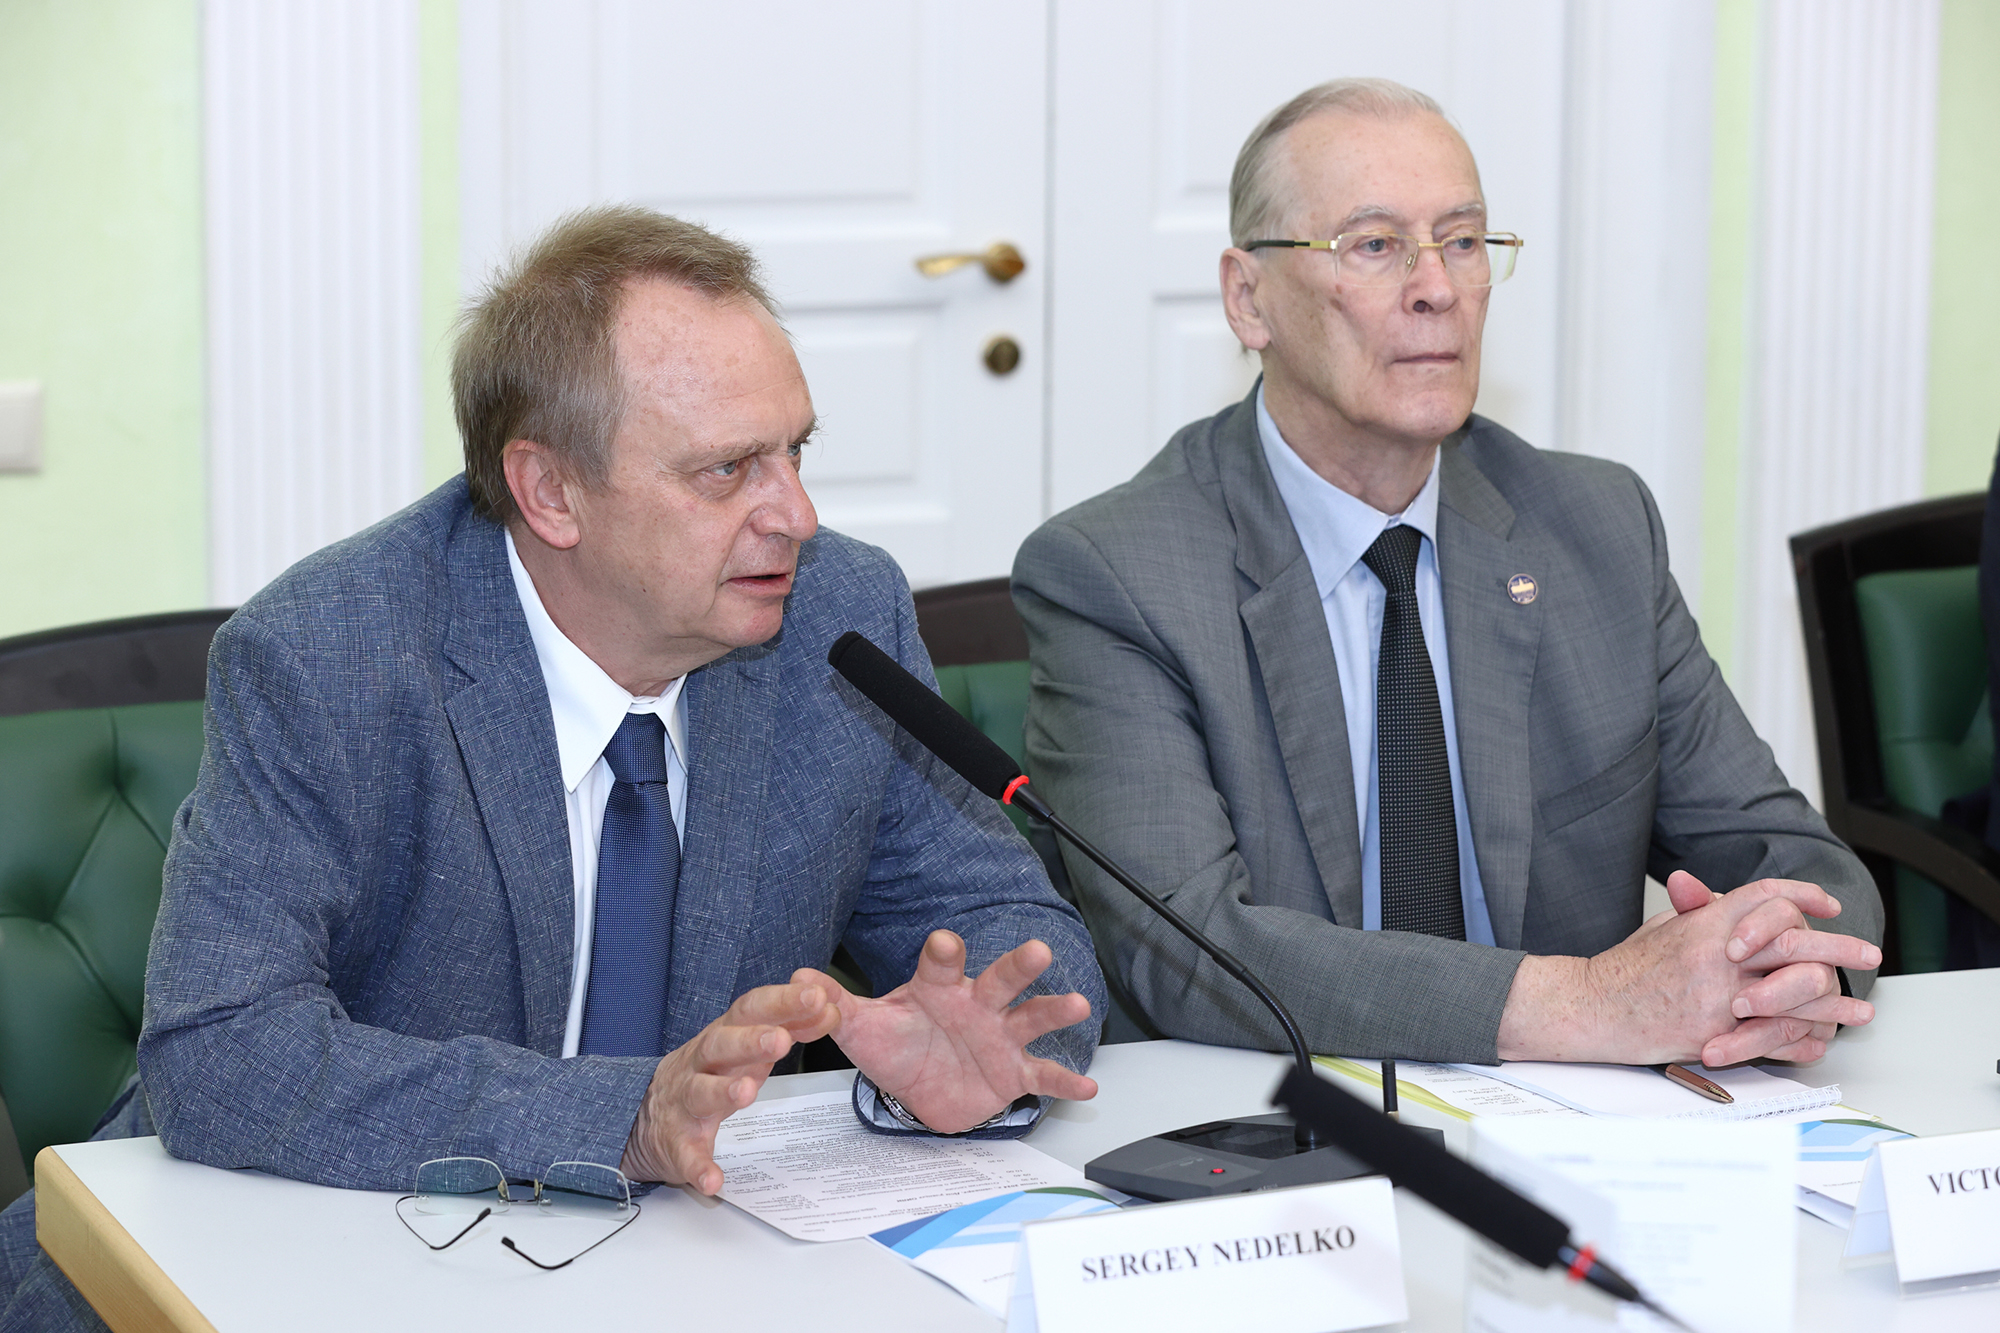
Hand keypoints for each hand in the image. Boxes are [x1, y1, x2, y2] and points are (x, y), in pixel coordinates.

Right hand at [620, 980, 840, 1193]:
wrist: (642, 1115)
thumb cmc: (709, 1072)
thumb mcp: (748, 1046)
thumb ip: (789, 1026)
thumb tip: (829, 1008)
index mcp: (723, 1036)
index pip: (750, 1009)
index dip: (781, 1001)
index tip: (817, 997)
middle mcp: (701, 1063)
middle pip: (720, 1045)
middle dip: (750, 1041)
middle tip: (781, 1040)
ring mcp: (684, 1102)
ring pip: (699, 1092)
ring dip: (722, 1092)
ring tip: (746, 1093)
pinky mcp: (676, 1142)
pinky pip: (686, 1154)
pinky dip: (698, 1165)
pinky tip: (713, 1178)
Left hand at [799, 930, 1098, 1133]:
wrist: (918, 1088)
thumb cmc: (897, 1044)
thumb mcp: (863, 1027)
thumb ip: (835, 1004)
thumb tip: (798, 981)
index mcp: (938, 987)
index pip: (941, 964)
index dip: (943, 953)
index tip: (944, 943)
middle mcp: (976, 1004)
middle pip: (1000, 979)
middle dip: (1018, 966)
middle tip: (1038, 950)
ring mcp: (1000, 1036)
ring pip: (1031, 1017)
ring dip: (1055, 1010)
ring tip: (1078, 1004)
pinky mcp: (1013, 1071)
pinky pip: (1042, 1074)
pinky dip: (1064, 1079)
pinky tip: (1087, 1084)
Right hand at [1498, 876, 1877, 1063]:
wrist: (1591, 1007)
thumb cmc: (1625, 968)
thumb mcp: (1664, 927)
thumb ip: (1702, 915)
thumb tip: (1730, 904)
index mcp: (1706, 923)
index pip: (1768, 897)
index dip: (1804, 895)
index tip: (1829, 905)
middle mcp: (1718, 955)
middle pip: (1798, 943)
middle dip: (1841, 948)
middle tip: (1870, 953)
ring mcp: (1720, 996)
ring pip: (1798, 995)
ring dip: (1837, 1003)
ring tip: (1861, 1010)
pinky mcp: (1717, 1034)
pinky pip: (1776, 1038)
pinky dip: (1804, 1040)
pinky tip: (1823, 1038)